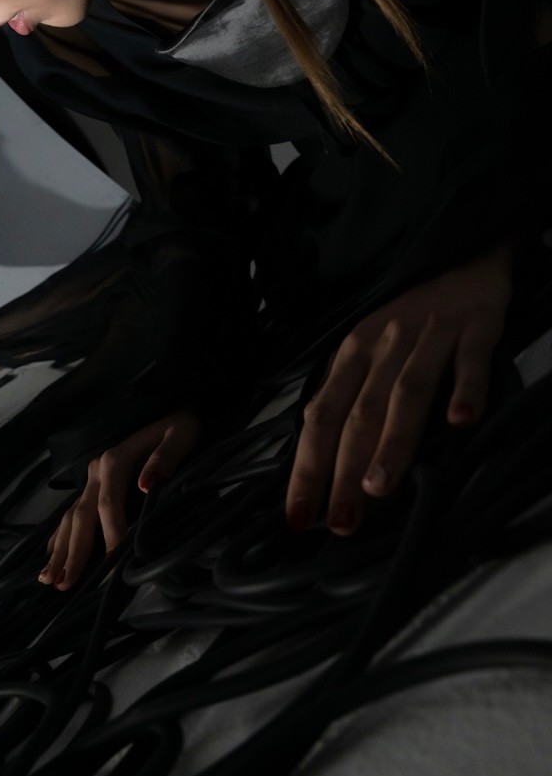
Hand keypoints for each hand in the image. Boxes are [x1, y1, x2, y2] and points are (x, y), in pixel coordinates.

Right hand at [39, 410, 201, 590]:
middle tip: (64, 584)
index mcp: (115, 459)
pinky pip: (71, 513)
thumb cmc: (178, 428)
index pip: (109, 503)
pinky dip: (60, 536)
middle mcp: (96, 470)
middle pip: (81, 516)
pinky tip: (51, 556)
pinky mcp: (93, 485)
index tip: (110, 563)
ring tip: (49, 579)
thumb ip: (164, 459)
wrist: (173, 412)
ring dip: (59, 549)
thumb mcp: (179, 437)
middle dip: (73, 551)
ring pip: (70, 517)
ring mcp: (91, 478)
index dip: (109, 534)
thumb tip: (144, 486)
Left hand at [286, 242, 514, 534]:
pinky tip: (462, 421)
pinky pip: (470, 360)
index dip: (308, 468)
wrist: (458, 253)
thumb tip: (319, 462)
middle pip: (359, 414)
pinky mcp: (476, 326)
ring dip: (392, 441)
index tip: (298, 517)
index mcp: (352, 355)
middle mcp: (384, 346)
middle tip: (340, 522)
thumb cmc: (407, 321)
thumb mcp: (366, 352)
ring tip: (379, 488)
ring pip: (406, 393)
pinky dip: (467, 389)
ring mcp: (431, 335)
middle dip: (345, 470)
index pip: (321, 417)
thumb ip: (346, 398)